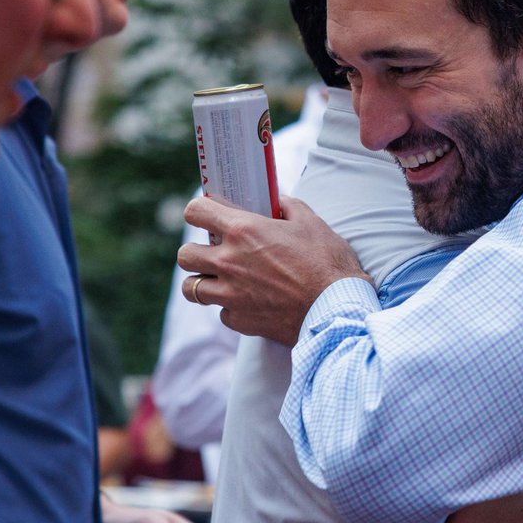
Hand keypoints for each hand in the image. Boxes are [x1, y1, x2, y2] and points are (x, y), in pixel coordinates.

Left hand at [177, 195, 369, 345]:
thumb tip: (278, 201)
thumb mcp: (311, 223)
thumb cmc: (328, 262)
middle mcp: (229, 262)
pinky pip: (222, 313)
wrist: (337, 308)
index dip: (199, 211)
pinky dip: (231, 308)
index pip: (196, 212)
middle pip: (185, 255)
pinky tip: (250, 302)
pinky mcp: (240, 321)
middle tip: (216, 253)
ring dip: (205, 282)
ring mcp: (231, 295)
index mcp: (243, 231)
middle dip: (197, 252)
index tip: (207, 215)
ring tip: (224, 281)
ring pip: (192, 289)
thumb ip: (288, 207)